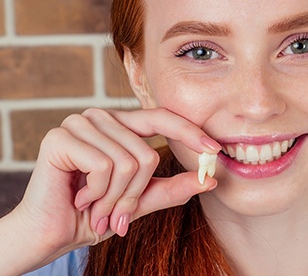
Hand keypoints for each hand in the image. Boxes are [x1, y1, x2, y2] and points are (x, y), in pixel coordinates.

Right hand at [8, 108, 219, 268]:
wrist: (49, 234)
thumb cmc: (94, 214)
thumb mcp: (140, 201)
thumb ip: (172, 188)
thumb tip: (210, 179)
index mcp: (120, 125)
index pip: (162, 118)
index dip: (190, 132)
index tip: (215, 150)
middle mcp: (102, 117)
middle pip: (147, 153)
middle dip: (134, 195)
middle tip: (115, 215)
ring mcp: (81, 123)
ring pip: (128, 162)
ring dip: (114, 199)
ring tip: (94, 207)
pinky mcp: (61, 136)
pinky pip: (104, 166)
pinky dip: (97, 193)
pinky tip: (79, 197)